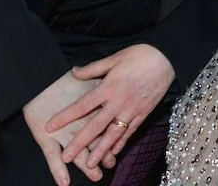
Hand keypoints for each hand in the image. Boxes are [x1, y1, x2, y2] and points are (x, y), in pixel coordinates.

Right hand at [23, 71, 109, 185]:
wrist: (38, 79)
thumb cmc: (64, 79)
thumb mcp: (86, 80)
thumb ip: (98, 84)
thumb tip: (113, 82)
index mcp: (89, 111)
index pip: (105, 128)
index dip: (112, 138)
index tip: (117, 148)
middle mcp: (78, 124)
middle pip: (94, 142)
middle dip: (103, 154)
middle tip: (110, 163)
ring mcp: (63, 133)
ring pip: (78, 154)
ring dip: (87, 166)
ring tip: (96, 177)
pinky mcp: (46, 137)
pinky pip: (52, 157)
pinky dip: (58, 170)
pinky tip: (64, 183)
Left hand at [46, 45, 175, 170]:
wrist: (167, 58)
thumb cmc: (140, 55)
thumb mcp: (114, 58)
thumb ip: (93, 69)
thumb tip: (74, 72)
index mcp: (109, 87)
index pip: (82, 106)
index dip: (65, 117)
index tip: (50, 127)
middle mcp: (119, 102)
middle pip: (95, 126)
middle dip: (80, 143)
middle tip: (66, 157)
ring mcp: (132, 109)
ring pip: (113, 134)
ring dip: (100, 150)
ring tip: (90, 164)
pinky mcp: (144, 113)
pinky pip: (130, 131)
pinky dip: (121, 143)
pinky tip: (113, 153)